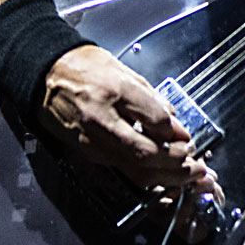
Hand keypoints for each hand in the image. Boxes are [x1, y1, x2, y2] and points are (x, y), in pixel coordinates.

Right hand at [37, 45, 220, 196]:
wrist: (46, 73)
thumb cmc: (86, 67)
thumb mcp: (125, 72)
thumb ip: (152, 100)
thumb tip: (175, 125)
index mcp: (115, 90)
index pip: (156, 120)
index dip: (178, 133)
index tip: (188, 137)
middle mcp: (102, 119)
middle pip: (147, 152)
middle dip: (178, 164)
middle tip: (197, 167)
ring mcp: (92, 140)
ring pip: (134, 169)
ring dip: (166, 177)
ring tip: (187, 176)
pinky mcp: (87, 152)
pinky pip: (121, 169)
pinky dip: (145, 175)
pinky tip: (161, 175)